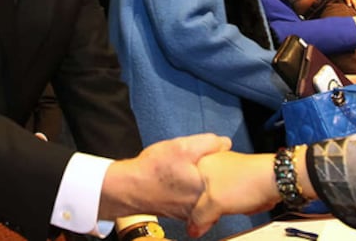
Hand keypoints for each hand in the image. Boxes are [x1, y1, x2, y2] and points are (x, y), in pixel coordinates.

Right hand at [98, 133, 230, 221]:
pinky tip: (179, 180)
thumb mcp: (182, 146)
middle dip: (212, 171)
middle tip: (198, 161)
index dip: (222, 159)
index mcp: (208, 188)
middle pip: (218, 183)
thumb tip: (226, 143)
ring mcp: (191, 211)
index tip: (214, 155)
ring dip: (200, 181)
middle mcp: (202, 204)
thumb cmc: (154, 168)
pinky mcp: (180, 213)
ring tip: (187, 170)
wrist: (127, 188)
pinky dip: (189, 190)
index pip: (228, 171)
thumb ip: (209, 143)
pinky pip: (193, 199)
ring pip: (205, 191)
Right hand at [188, 151, 278, 237]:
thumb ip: (199, 217)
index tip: (194, 216)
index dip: (189, 206)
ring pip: (216, 199)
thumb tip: (192, 229)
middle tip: (219, 209)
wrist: (275, 180)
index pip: (185, 188)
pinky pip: (230, 199)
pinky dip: (236, 205)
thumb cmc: (248, 181)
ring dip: (225, 207)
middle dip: (211, 207)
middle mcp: (213, 164)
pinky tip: (243, 204)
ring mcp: (227, 172)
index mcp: (202, 163)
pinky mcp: (239, 180)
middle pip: (200, 195)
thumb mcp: (214, 203)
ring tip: (235, 204)